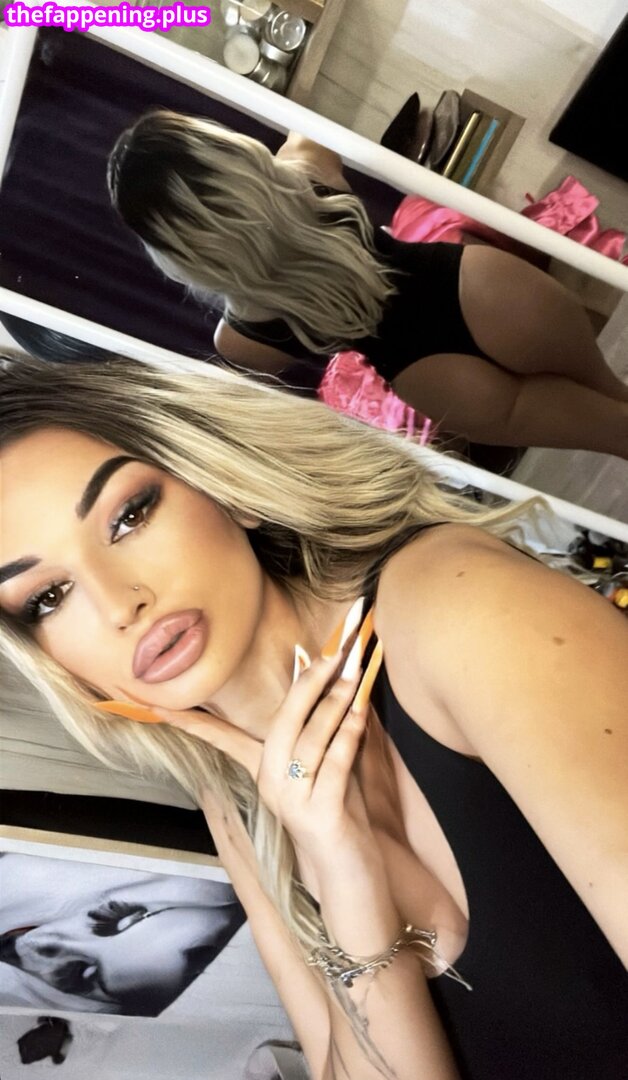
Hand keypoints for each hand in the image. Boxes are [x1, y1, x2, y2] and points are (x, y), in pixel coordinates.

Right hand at [95, 605, 382, 857]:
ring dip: (337, 701)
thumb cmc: (340, 818)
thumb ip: (319, 731)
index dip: (191, 718)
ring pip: (311, 737)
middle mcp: (270, 786)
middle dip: (308, 682)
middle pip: (281, 721)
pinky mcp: (319, 814)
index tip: (156, 700)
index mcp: (263, 773)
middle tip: (334, 651)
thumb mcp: (324, 769)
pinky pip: (334, 761)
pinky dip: (350, 732)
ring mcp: (292, 801)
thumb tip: (321, 677)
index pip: (220, 737)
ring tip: (357, 672)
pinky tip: (363, 713)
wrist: (350, 882)